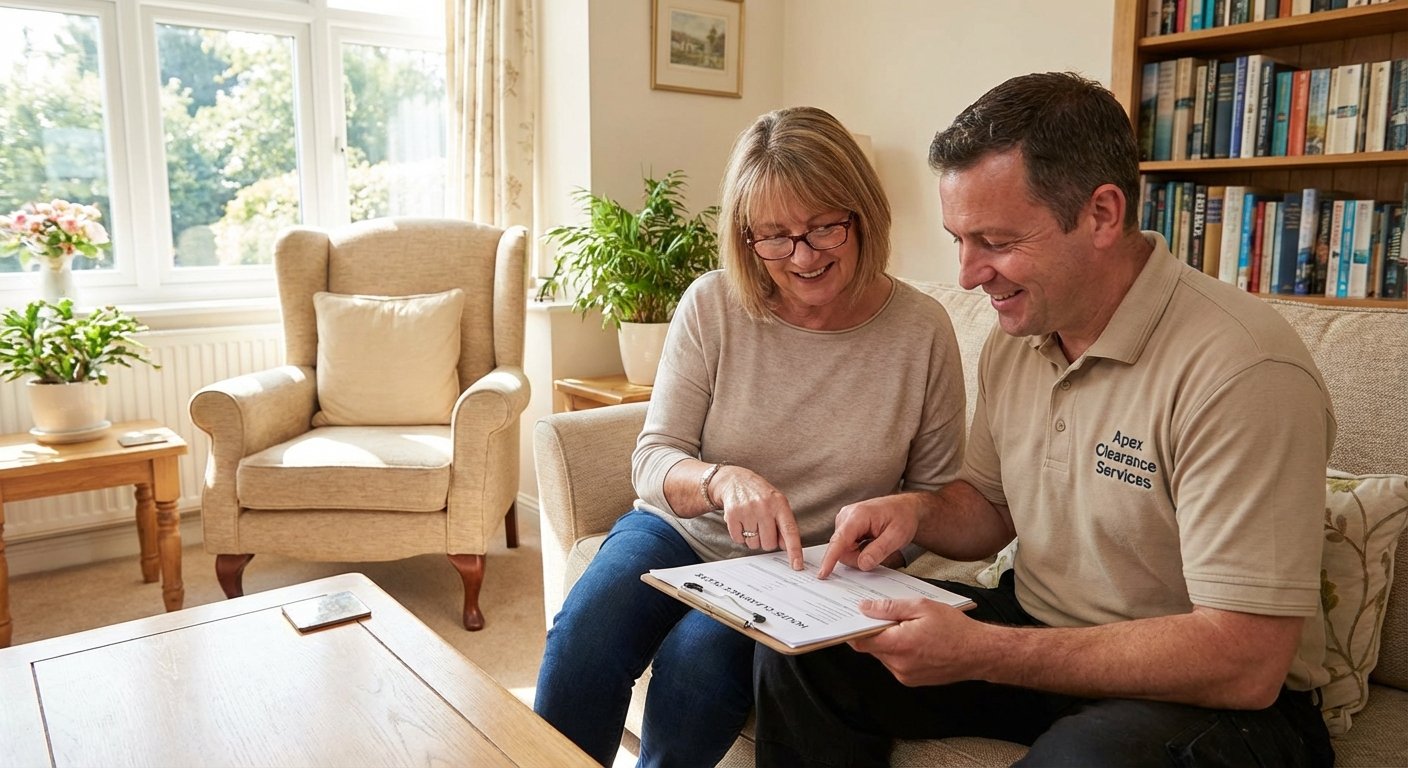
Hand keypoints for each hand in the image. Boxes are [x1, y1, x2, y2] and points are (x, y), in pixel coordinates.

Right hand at [713, 466, 803, 569]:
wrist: (735, 480)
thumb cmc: (760, 495)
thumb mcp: (777, 504)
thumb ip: (784, 525)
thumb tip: (786, 547)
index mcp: (780, 504)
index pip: (790, 531)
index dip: (794, 550)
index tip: (797, 565)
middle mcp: (764, 506)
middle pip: (769, 544)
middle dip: (766, 541)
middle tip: (762, 528)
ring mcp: (747, 510)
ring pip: (753, 544)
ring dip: (752, 539)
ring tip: (751, 523)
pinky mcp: (732, 515)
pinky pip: (739, 540)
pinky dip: (740, 536)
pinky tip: (741, 522)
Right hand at [818, 495, 918, 577]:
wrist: (905, 508)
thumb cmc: (902, 517)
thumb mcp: (897, 536)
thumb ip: (879, 551)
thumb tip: (863, 564)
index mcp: (858, 515)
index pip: (840, 540)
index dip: (830, 558)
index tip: (823, 573)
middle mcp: (846, 516)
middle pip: (841, 549)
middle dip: (858, 558)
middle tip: (879, 551)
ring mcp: (844, 521)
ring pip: (843, 550)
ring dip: (859, 554)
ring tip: (877, 543)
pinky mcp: (846, 527)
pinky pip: (846, 547)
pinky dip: (858, 550)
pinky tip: (870, 542)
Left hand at [849, 597, 980, 686]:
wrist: (979, 653)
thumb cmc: (955, 628)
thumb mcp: (921, 607)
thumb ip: (889, 608)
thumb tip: (865, 608)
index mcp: (899, 645)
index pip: (861, 641)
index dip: (853, 629)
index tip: (851, 618)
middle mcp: (899, 665)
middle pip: (872, 648)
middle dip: (873, 632)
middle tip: (881, 615)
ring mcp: (905, 675)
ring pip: (883, 656)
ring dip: (887, 641)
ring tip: (904, 626)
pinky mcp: (912, 680)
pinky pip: (894, 664)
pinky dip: (897, 651)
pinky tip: (912, 639)